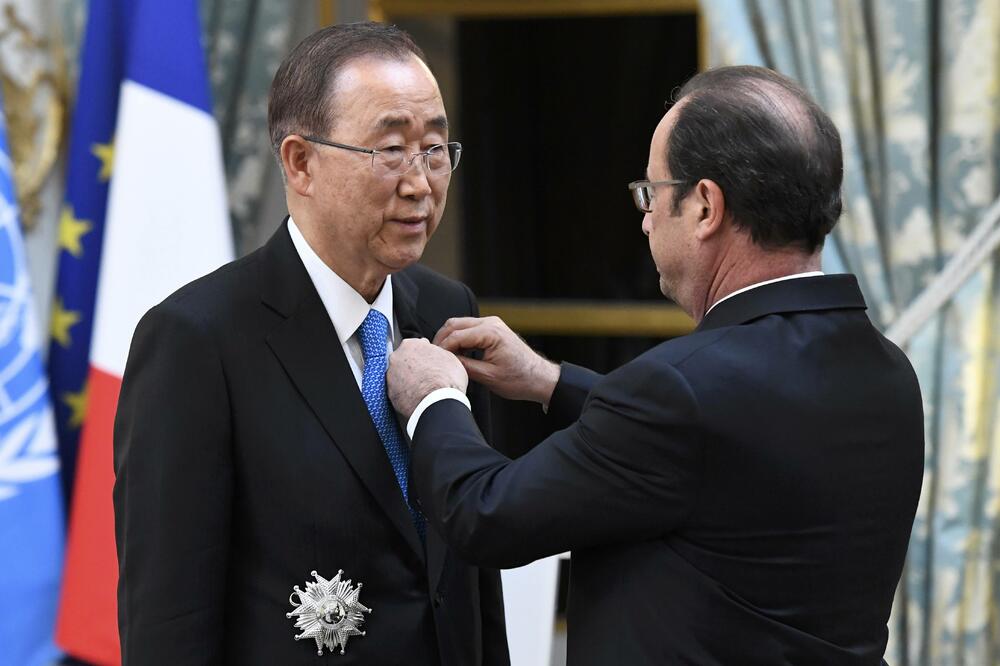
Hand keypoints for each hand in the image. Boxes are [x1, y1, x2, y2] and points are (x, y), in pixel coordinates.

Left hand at [387, 338, 468, 419]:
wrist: (438, 402)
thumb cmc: (446, 380)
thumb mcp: (450, 358)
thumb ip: (438, 353)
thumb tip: (438, 357)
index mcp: (411, 345)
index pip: (415, 346)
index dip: (424, 356)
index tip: (429, 363)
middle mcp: (397, 357)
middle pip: (404, 360)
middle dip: (413, 367)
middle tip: (425, 376)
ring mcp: (390, 375)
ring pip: (399, 376)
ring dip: (408, 381)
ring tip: (422, 389)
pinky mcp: (389, 392)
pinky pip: (397, 391)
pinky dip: (405, 394)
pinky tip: (417, 398)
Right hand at [433, 316, 559, 404]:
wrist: (539, 377)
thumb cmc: (518, 379)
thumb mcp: (488, 376)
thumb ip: (464, 366)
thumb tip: (445, 361)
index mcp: (491, 333)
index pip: (456, 336)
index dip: (442, 349)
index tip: (434, 361)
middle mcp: (491, 323)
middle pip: (454, 324)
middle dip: (442, 340)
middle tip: (435, 357)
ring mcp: (492, 324)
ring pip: (460, 325)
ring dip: (450, 338)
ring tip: (445, 357)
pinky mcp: (492, 329)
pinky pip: (469, 329)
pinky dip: (459, 339)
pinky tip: (457, 354)